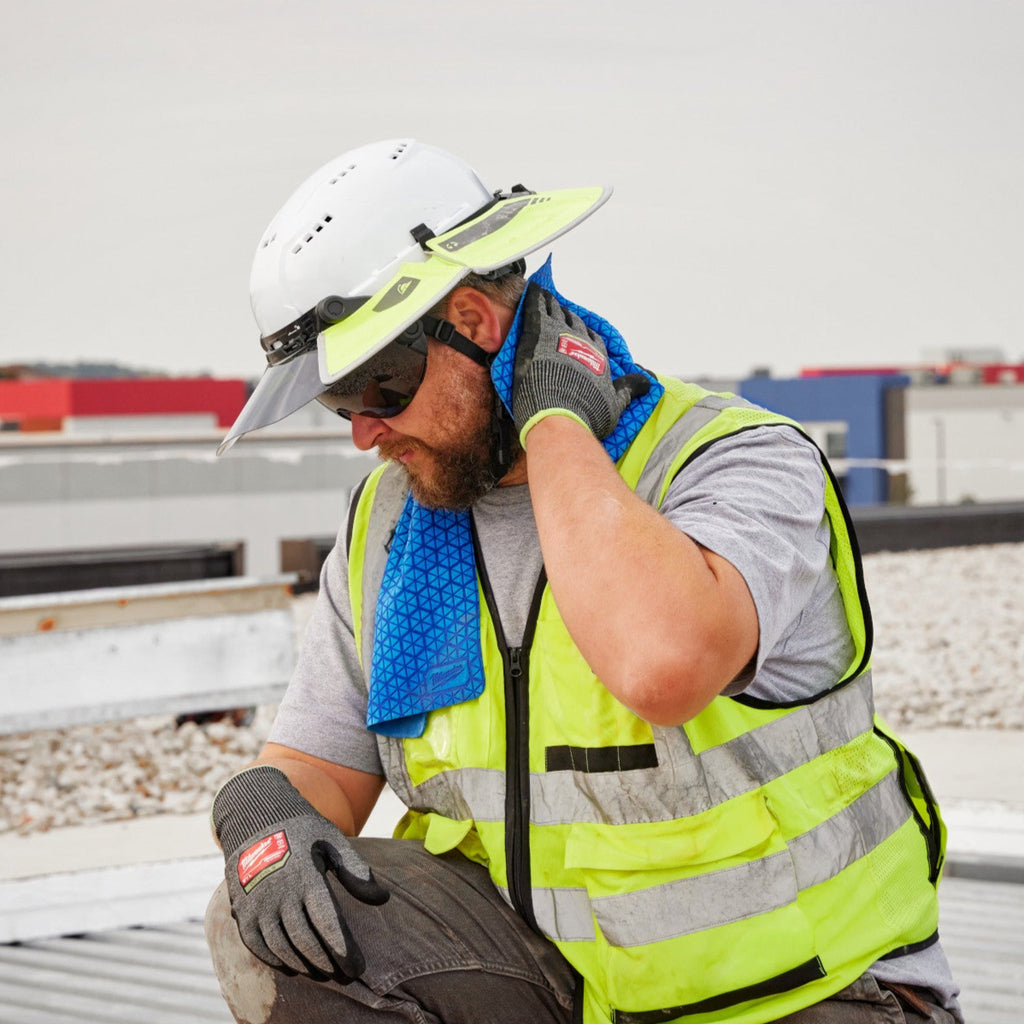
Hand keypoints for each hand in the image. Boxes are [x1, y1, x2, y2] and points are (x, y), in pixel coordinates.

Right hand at [212, 764, 388, 981]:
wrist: (256, 818)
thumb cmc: (303, 831)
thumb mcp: (333, 841)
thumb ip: (356, 872)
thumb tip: (383, 899)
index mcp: (306, 876)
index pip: (328, 924)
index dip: (343, 949)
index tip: (358, 967)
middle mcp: (280, 893)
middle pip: (306, 942)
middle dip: (328, 963)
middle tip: (345, 976)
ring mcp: (258, 904)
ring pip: (282, 948)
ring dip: (304, 966)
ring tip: (324, 972)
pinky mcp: (242, 910)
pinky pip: (258, 946)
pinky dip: (276, 961)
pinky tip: (294, 966)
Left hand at [512, 282, 649, 444]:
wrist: (560, 413)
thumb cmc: (587, 412)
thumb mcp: (615, 402)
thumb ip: (629, 389)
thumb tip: (648, 382)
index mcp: (597, 356)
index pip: (592, 340)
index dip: (585, 335)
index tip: (581, 331)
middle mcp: (581, 341)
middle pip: (574, 323)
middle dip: (568, 317)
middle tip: (561, 310)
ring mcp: (558, 334)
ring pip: (556, 312)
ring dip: (552, 304)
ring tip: (547, 297)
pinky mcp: (537, 332)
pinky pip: (536, 308)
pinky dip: (535, 297)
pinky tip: (533, 289)